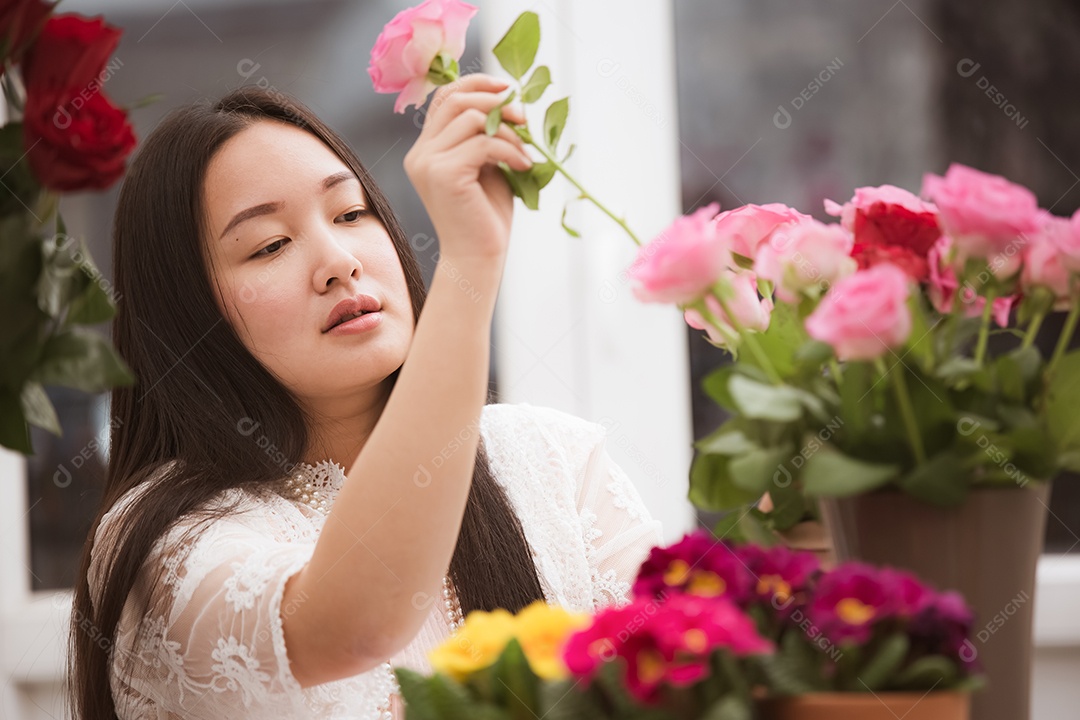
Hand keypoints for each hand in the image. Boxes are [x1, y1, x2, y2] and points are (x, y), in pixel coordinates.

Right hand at [403, 73, 531, 265]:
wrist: (478, 257)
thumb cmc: (485, 216)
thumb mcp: (486, 166)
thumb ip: (487, 135)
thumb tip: (509, 100)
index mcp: (426, 150)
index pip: (444, 97)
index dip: (476, 84)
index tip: (507, 87)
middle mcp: (420, 153)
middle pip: (456, 100)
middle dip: (496, 102)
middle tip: (525, 119)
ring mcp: (428, 163)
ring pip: (471, 117)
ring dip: (507, 129)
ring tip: (525, 151)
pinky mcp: (444, 175)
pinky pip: (483, 143)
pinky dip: (510, 150)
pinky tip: (523, 166)